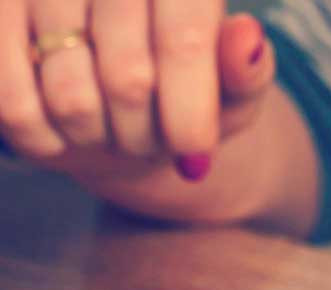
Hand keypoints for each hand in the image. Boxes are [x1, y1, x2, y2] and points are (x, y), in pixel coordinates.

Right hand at [0, 1, 273, 182]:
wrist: (114, 95)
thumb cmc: (184, 91)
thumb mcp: (231, 90)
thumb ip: (247, 71)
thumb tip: (247, 37)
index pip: (183, 42)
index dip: (189, 111)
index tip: (193, 150)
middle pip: (128, 79)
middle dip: (146, 134)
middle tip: (149, 139)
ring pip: (72, 99)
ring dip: (98, 138)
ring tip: (109, 127)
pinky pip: (14, 104)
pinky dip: (44, 138)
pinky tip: (62, 133)